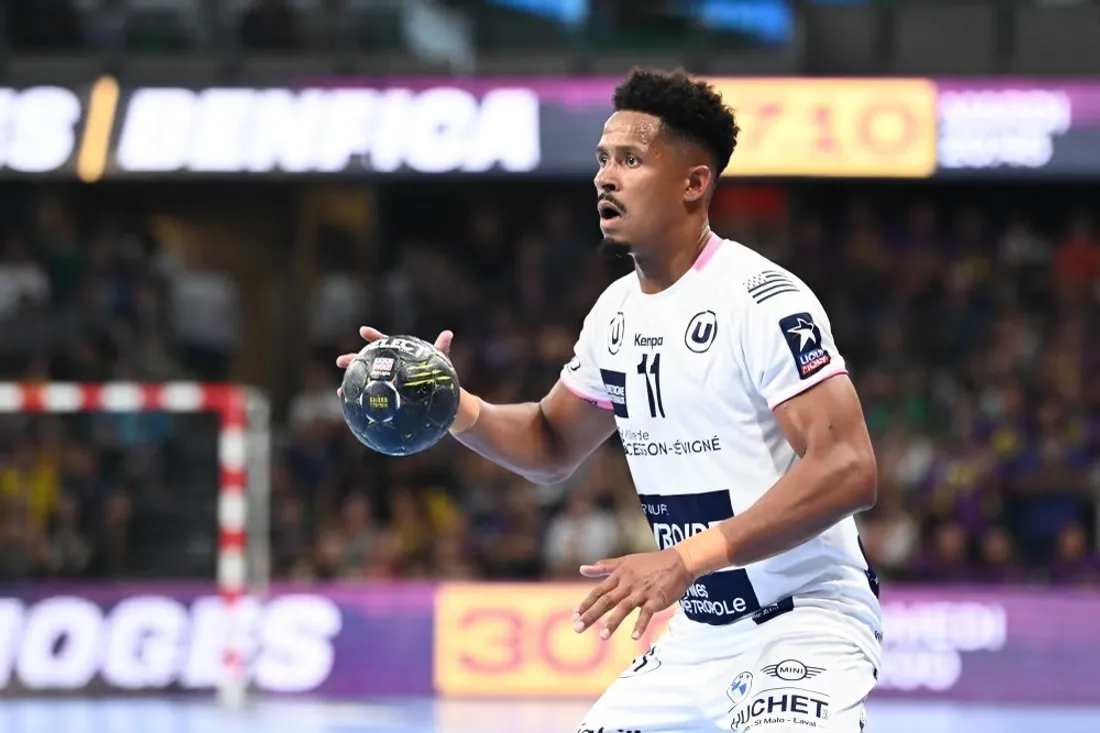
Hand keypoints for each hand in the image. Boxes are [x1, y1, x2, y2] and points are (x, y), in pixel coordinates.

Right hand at [335, 326, 453, 395]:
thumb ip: (441, 348)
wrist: (442, 400)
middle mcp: (389, 369)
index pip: (384, 344)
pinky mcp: (388, 400)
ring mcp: (386, 385)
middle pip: (367, 362)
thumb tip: (448, 334)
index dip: (373, 337)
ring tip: (340, 390)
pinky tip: (351, 408)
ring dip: (351, 385)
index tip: (362, 331)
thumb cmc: (439, 377)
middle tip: (340, 360)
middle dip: (352, 360)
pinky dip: (360, 404)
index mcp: (399, 357)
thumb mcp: (440, 362)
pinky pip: (372, 401)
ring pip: (365, 382)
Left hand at [573, 549, 693, 640]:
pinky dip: (641, 624)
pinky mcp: (656, 599)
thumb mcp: (624, 562)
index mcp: (619, 576)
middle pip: (606, 600)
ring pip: (624, 607)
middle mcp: (628, 584)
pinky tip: (634, 637)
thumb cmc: (650, 563)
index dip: (586, 603)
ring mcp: (642, 592)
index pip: (598, 591)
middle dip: (591, 614)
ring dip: (613, 622)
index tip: (574, 616)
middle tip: (577, 628)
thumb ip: (603, 567)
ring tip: (603, 636)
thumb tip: (582, 568)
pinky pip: (647, 613)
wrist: (679, 561)